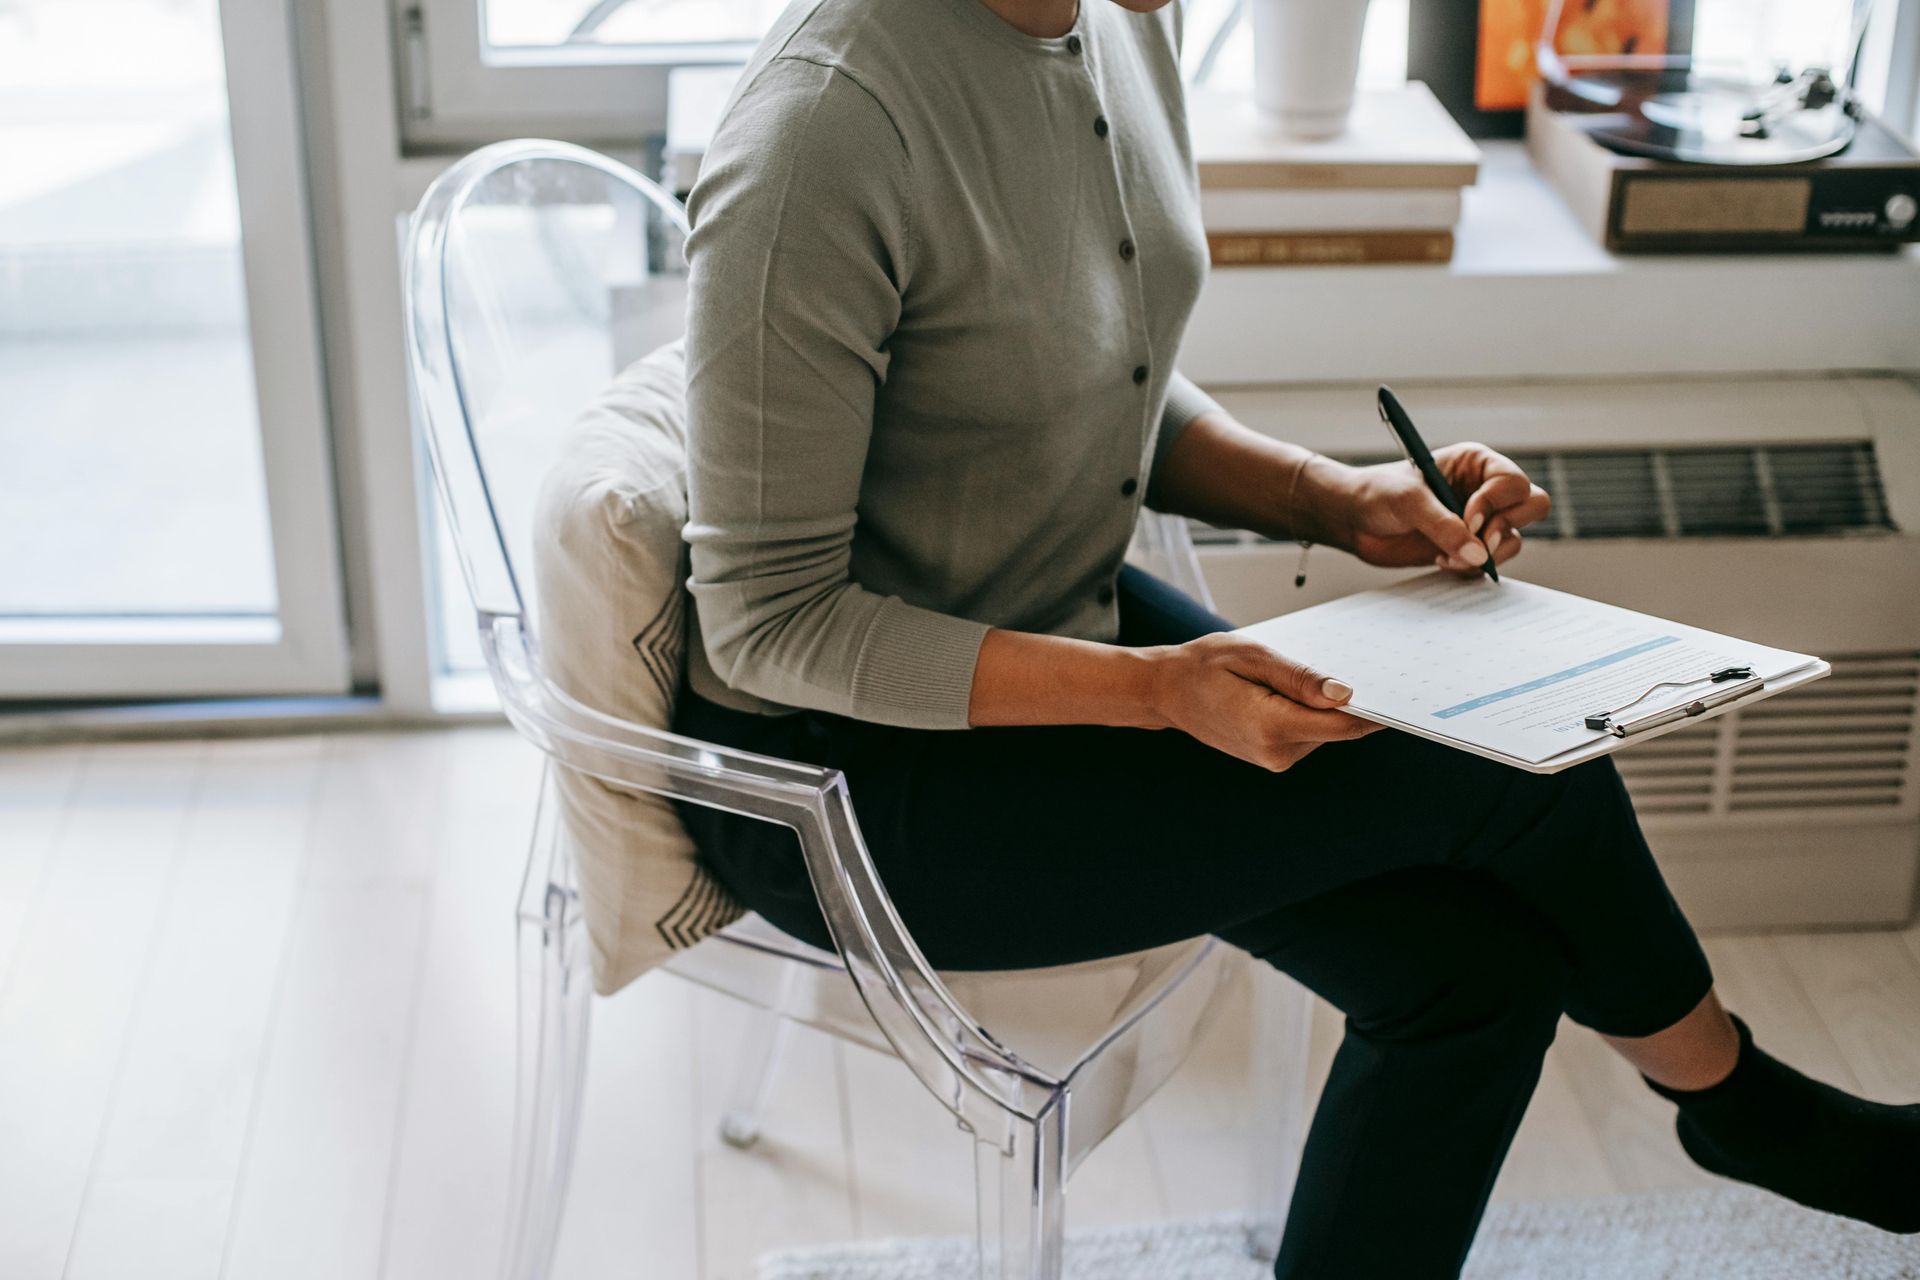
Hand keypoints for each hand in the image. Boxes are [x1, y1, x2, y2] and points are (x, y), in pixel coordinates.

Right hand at [1145, 633, 1381, 771]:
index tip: (1401, 690)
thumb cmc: (1205, 665)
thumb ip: (1301, 678)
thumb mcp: (1254, 655)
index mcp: (1271, 726)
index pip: (1342, 724)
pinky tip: (1287, 689)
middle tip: (1351, 661)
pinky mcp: (1274, 757)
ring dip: (1323, 704)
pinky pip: (1307, 733)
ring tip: (1294, 673)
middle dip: (1347, 700)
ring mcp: (1274, 759)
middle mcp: (1276, 752)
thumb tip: (1345, 694)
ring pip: (1324, 730)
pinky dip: (1309, 712)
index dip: (1375, 709)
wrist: (1166, 692)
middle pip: (1337, 728)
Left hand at [1343, 443, 1551, 573]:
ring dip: (1487, 555)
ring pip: (1515, 539)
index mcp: (1476, 463)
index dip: (1496, 504)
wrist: (1353, 520)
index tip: (1468, 521)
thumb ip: (1443, 526)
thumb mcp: (1408, 502)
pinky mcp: (1469, 547)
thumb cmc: (1377, 494)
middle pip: (1532, 506)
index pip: (1513, 482)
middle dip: (1506, 528)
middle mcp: (1485, 489)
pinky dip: (1472, 568)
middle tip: (1477, 543)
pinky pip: (1492, 562)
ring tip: (1447, 556)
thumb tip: (1479, 555)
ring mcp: (1480, 520)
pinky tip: (1441, 561)